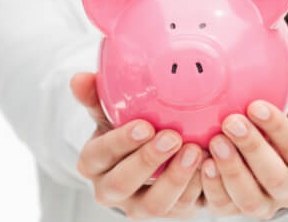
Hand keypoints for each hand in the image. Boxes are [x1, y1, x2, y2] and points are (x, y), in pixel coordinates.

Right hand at [70, 72, 207, 218]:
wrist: (146, 155)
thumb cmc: (126, 126)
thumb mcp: (110, 110)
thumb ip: (96, 96)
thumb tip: (78, 78)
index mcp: (94, 162)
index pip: (100, 155)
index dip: (121, 142)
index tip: (144, 126)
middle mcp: (111, 190)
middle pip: (123, 184)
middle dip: (148, 161)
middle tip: (173, 137)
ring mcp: (139, 205)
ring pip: (153, 204)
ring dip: (175, 178)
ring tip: (195, 151)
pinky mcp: (167, 210)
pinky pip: (182, 208)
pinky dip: (197, 188)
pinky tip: (209, 165)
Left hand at [200, 53, 287, 219]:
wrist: (260, 157)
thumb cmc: (276, 125)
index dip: (279, 128)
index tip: (256, 105)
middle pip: (276, 177)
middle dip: (253, 149)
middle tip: (231, 122)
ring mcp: (262, 204)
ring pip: (250, 199)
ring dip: (231, 170)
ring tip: (214, 142)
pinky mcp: (235, 210)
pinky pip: (224, 205)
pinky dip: (212, 187)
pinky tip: (202, 164)